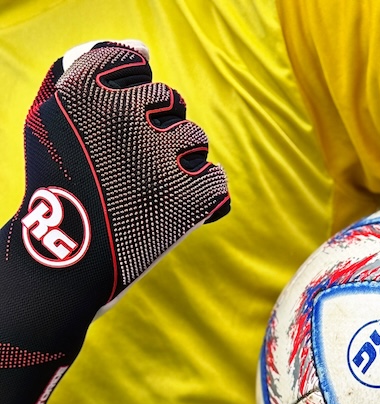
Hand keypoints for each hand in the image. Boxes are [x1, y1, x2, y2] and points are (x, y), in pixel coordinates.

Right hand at [0, 40, 228, 403]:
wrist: (64, 266)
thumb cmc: (57, 190)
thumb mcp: (50, 120)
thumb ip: (84, 72)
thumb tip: (141, 48)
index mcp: (83, 92)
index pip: (133, 59)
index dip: (135, 93)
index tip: (124, 124)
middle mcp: (122, 117)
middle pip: (171, 101)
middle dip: (160, 131)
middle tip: (135, 170)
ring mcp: (158, 158)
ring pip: (196, 140)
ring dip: (183, 164)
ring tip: (153, 195)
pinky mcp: (187, 198)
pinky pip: (217, 182)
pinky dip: (205, 200)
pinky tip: (181, 214)